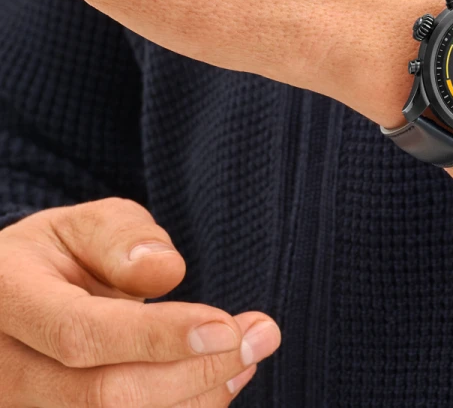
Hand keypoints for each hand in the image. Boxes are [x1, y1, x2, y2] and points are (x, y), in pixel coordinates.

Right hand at [0, 198, 280, 405]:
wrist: (16, 299)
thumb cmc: (59, 255)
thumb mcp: (82, 225)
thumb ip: (120, 238)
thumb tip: (165, 271)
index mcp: (7, 298)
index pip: (81, 334)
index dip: (157, 337)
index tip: (227, 326)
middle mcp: (3, 370)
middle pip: (102, 397)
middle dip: (195, 372)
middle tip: (264, 334)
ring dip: (197, 397)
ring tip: (249, 354)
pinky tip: (220, 382)